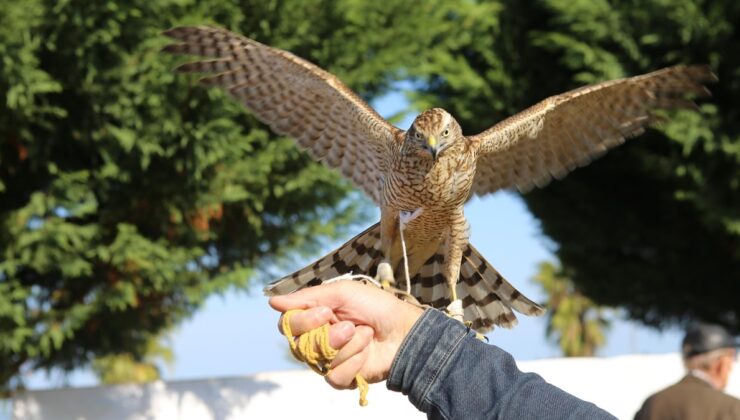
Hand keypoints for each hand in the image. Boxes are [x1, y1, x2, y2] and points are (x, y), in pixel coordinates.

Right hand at [269, 280, 423, 388]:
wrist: (405, 331)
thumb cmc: (376, 307)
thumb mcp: (342, 293)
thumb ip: (307, 298)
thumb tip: (272, 301)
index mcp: (315, 317)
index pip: (288, 324)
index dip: (301, 321)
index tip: (324, 312)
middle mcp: (317, 339)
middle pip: (297, 345)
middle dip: (326, 335)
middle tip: (349, 326)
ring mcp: (329, 360)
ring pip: (318, 360)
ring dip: (346, 345)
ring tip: (366, 334)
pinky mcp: (342, 378)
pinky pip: (334, 375)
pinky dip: (354, 361)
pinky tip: (367, 352)